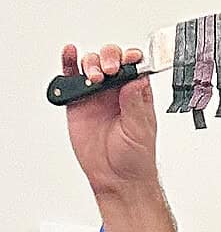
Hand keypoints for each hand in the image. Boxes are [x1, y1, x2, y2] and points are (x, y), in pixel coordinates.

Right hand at [61, 41, 159, 199]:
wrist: (115, 178)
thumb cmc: (135, 157)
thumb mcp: (140, 130)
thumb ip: (136, 104)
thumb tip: (136, 80)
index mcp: (137, 94)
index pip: (136, 66)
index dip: (132, 57)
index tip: (129, 59)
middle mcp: (117, 90)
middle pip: (111, 59)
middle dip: (109, 58)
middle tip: (109, 71)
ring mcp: (97, 94)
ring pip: (91, 65)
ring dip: (91, 63)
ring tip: (94, 77)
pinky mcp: (78, 102)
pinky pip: (71, 79)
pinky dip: (68, 63)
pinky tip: (69, 54)